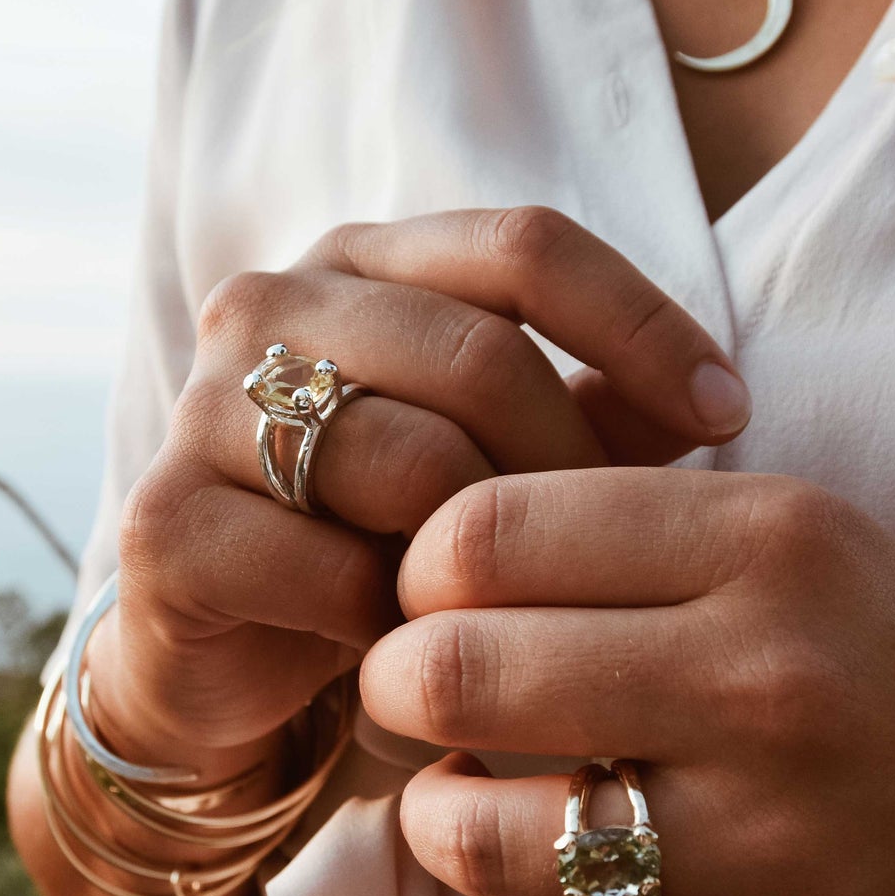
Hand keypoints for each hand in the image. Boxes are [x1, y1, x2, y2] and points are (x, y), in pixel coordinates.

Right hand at [97, 209, 750, 773]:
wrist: (235, 649)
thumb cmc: (392, 534)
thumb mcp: (508, 460)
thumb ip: (600, 414)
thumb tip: (717, 405)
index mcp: (366, 263)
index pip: (526, 244)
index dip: (643, 326)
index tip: (731, 416)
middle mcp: (272, 306)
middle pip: (479, 354)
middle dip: (571, 467)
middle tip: (614, 557)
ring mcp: (205, 407)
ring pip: (410, 460)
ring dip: (485, 557)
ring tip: (510, 611)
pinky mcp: (163, 521)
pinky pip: (330, 567)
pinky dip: (397, 624)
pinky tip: (415, 651)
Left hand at [368, 469, 894, 895]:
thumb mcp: (821, 536)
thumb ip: (643, 533)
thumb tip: (446, 563)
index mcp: (775, 540)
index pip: (484, 531)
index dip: (421, 568)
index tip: (439, 596)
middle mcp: (767, 680)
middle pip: (451, 673)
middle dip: (398, 686)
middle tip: (426, 698)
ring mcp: (771, 842)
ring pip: (475, 833)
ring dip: (443, 817)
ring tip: (484, 800)